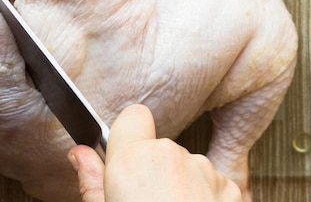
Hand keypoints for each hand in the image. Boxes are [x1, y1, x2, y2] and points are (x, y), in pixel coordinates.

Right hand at [68, 104, 241, 201]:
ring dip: (180, 184)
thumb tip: (79, 155)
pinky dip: (204, 197)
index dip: (128, 135)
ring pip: (186, 165)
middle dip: (153, 169)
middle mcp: (170, 156)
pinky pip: (211, 181)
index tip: (125, 157)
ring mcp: (204, 170)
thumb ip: (91, 181)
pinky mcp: (231, 187)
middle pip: (158, 146)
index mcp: (132, 161)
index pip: (133, 116)